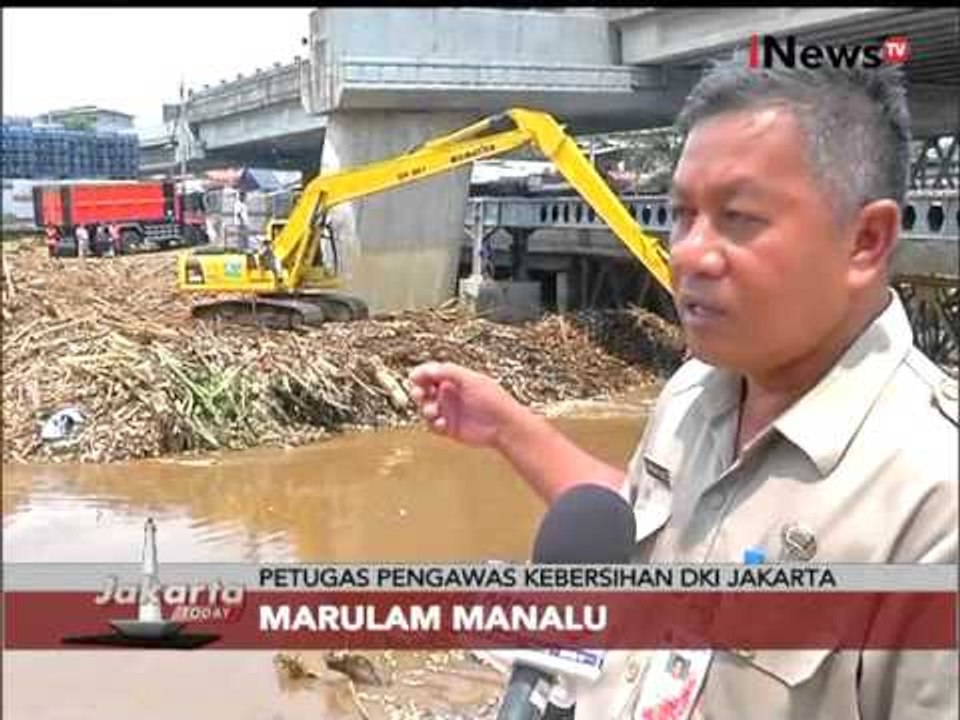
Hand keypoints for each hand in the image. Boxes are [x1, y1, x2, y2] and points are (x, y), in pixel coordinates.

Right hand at [407, 362, 523, 448]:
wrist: (505, 425)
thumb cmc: (493, 399)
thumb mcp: (471, 379)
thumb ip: (449, 372)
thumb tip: (427, 369)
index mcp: (455, 379)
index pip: (431, 374)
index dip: (421, 375)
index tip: (415, 377)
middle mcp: (450, 394)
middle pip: (424, 390)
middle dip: (419, 392)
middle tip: (420, 394)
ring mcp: (449, 411)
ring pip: (426, 408)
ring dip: (425, 409)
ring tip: (434, 411)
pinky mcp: (449, 428)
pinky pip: (432, 425)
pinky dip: (433, 424)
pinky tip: (442, 423)